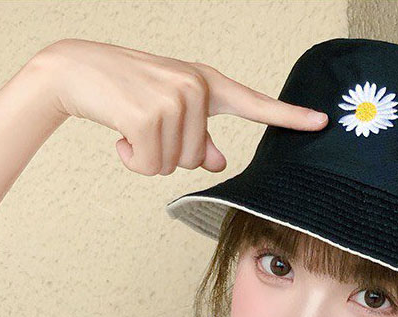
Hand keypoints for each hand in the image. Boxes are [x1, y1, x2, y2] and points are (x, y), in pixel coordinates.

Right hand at [34, 38, 328, 175]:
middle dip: (170, 154)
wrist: (75, 69)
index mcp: (207, 84)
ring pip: (175, 165)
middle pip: (200, 159)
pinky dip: (132, 160)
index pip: (256, 104)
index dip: (290, 117)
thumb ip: (199, 136)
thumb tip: (220, 162)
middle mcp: (196, 88)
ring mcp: (175, 99)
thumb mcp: (169, 110)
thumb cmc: (126, 91)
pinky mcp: (149, 116)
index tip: (322, 122)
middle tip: (145, 124)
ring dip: (148, 156)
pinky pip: (151, 167)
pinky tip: (120, 134)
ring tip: (131, 124)